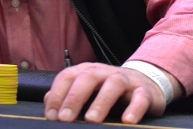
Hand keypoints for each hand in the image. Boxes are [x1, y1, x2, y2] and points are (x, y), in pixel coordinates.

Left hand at [44, 62, 167, 123]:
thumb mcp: (88, 90)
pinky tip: (127, 121)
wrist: (146, 83)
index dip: (57, 94)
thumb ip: (68, 95)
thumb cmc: (109, 90)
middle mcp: (105, 72)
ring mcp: (125, 80)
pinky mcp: (144, 91)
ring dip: (101, 101)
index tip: (51, 115)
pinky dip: (134, 108)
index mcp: (88, 71)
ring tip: (92, 119)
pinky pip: (140, 97)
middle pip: (88, 77)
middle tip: (65, 118)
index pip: (67, 76)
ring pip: (113, 84)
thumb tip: (47, 103)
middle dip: (74, 97)